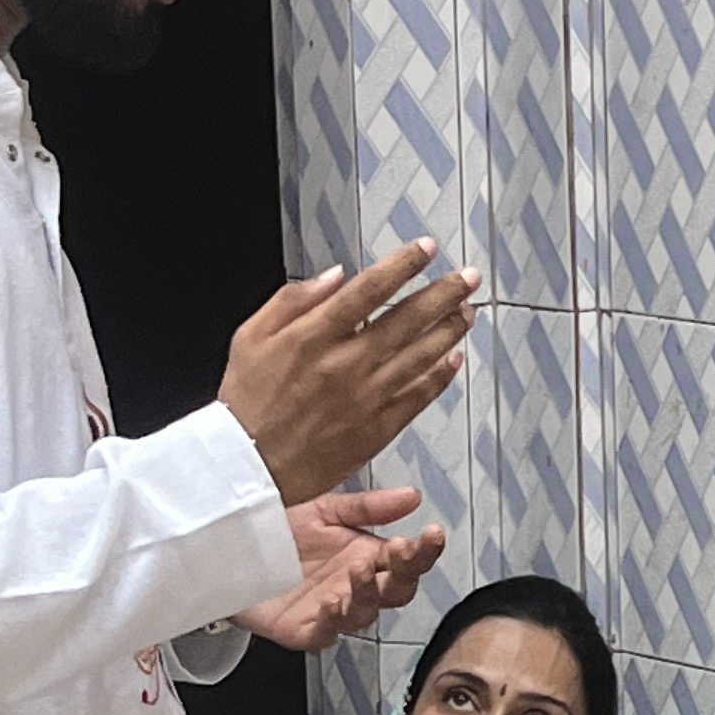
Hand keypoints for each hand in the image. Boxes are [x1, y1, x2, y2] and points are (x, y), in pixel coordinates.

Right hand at [220, 239, 476, 509]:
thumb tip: (334, 276)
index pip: (370, 289)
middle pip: (407, 319)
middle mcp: (346, 364)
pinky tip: (453, 360)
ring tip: (466, 311)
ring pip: (421, 355)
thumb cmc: (247, 401)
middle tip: (467, 278)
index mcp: (313, 336)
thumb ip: (292, 300)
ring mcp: (366, 397)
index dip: (404, 265)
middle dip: (444, 293)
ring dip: (449, 330)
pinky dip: (440, 376)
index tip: (425, 250)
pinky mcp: (377, 428)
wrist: (249, 465)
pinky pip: (418, 396)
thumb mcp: (250, 336)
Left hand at [235, 488, 446, 650]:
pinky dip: (331, 620)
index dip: (423, 550)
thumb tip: (411, 497)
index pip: (408, 559)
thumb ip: (367, 507)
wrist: (227, 548)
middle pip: (396, 590)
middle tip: (402, 550)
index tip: (431, 534)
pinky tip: (332, 601)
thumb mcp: (324, 509)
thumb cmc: (277, 533)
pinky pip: (325, 632)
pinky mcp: (303, 630)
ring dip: (367, 592)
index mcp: (367, 556)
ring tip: (361, 569)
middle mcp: (355, 587)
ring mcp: (332, 611)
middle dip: (404, 572)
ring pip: (365, 613)